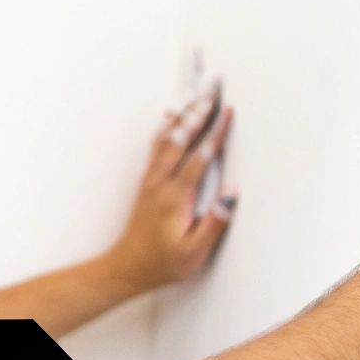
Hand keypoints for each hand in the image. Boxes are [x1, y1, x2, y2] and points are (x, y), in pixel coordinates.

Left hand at [105, 88, 238, 293]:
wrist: (129, 268)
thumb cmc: (163, 263)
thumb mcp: (194, 252)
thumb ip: (214, 223)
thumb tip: (231, 195)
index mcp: (175, 198)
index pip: (199, 158)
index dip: (214, 134)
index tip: (226, 113)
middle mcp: (160, 183)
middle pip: (181, 139)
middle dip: (198, 113)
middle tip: (211, 91)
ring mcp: (151, 180)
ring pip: (167, 139)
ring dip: (183, 116)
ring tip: (195, 96)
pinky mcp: (147, 182)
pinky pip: (156, 147)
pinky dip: (165, 128)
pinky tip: (170, 117)